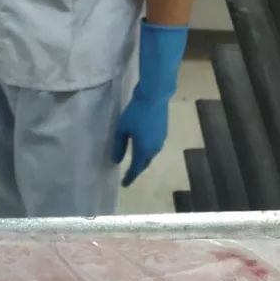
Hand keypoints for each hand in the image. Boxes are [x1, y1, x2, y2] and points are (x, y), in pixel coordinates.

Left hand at [112, 22, 188, 186]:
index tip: (124, 184)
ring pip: (150, 155)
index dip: (129, 177)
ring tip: (135, 162)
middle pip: (144, 164)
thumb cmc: (136, 113)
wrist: (155, 95)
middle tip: (129, 175)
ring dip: (143, 160)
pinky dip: (147, 151)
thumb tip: (116, 160)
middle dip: (137, 170)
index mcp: (143, 150)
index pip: (135, 169)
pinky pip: (154, 147)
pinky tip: (143, 147)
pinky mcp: (163, 131)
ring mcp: (161, 140)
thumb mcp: (122, 129)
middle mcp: (154, 148)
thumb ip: (118, 146)